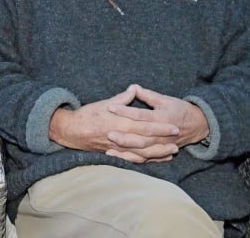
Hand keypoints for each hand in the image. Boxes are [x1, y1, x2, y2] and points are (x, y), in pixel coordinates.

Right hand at [49, 86, 180, 162]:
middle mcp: (120, 137)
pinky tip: (156, 159)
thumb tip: (134, 89)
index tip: (174, 125)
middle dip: (163, 140)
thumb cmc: (87, 115)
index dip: (161, 126)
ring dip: (158, 153)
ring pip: (142, 153)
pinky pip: (134, 160)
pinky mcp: (115, 155)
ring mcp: (118, 149)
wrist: (71, 131)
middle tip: (178, 138)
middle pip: (147, 141)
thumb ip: (122, 99)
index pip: (145, 125)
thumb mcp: (105, 103)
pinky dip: (146, 160)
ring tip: (172, 151)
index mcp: (120, 123)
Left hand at [104, 84, 209, 162]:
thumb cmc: (180, 109)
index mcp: (162, 118)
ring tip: (110, 148)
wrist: (198, 125)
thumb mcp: (166, 99)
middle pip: (141, 137)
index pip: (141, 115)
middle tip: (108, 133)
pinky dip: (132, 160)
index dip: (125, 111)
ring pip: (142, 151)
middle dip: (125, 136)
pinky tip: (118, 158)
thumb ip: (148, 95)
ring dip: (127, 150)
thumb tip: (133, 86)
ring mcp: (162, 145)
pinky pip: (145, 159)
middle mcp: (162, 134)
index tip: (110, 107)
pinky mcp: (160, 152)